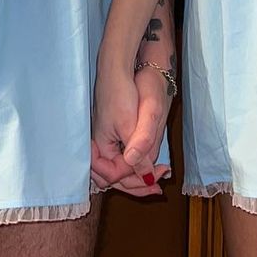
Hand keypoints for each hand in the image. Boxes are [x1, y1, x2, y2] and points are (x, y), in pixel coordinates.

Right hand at [92, 62, 163, 197]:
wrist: (118, 69)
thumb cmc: (120, 93)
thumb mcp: (132, 125)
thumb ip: (139, 152)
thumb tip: (146, 176)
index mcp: (99, 146)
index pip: (115, 176)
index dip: (136, 180)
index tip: (156, 178)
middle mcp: (100, 147)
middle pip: (114, 178)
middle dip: (135, 184)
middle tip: (157, 187)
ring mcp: (106, 141)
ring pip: (118, 170)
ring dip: (135, 177)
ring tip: (156, 180)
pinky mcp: (113, 135)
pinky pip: (121, 159)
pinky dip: (135, 165)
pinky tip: (148, 165)